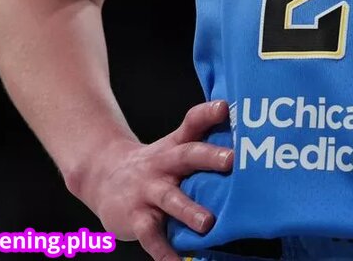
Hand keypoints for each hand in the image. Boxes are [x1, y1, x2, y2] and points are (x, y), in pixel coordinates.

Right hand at [71, 99, 234, 260]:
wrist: (104, 177)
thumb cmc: (156, 163)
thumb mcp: (175, 146)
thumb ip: (204, 141)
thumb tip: (249, 141)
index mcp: (176, 145)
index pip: (193, 122)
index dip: (208, 113)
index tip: (224, 108)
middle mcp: (164, 164)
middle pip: (187, 155)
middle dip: (209, 157)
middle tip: (232, 160)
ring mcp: (148, 191)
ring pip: (171, 199)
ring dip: (189, 210)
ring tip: (208, 223)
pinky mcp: (137, 218)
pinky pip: (151, 236)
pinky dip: (164, 252)